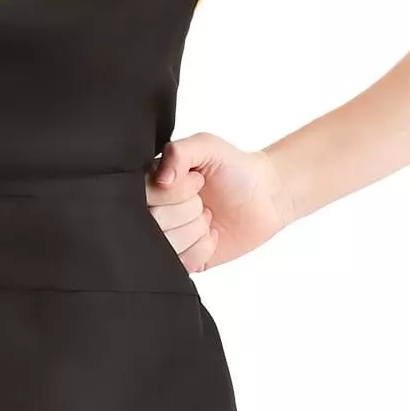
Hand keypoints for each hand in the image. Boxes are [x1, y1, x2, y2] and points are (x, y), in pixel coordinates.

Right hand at [146, 133, 292, 272]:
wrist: (264, 196)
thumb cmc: (234, 168)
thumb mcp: (207, 146)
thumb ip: (179, 152)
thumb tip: (161, 179)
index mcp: (151, 183)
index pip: (145, 196)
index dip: (176, 192)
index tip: (197, 181)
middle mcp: (153, 211)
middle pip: (155, 222)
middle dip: (190, 210)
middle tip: (203, 200)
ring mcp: (166, 238)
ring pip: (167, 245)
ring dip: (196, 230)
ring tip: (207, 216)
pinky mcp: (182, 260)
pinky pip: (181, 263)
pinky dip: (203, 248)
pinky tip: (212, 234)